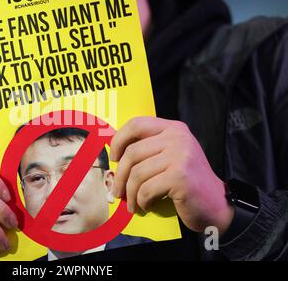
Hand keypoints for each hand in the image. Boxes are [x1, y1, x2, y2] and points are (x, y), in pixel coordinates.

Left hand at [110, 117, 233, 234]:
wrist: (217, 205)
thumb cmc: (187, 183)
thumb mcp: (171, 157)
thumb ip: (150, 149)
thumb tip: (115, 156)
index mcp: (174, 128)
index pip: (136, 124)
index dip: (119, 140)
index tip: (113, 158)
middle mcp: (178, 137)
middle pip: (132, 152)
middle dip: (120, 175)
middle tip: (117, 191)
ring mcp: (180, 156)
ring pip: (137, 173)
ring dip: (130, 193)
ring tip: (132, 203)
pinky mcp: (180, 176)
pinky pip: (147, 189)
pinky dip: (142, 201)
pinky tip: (146, 206)